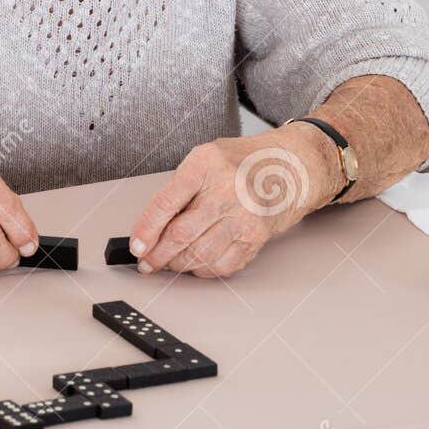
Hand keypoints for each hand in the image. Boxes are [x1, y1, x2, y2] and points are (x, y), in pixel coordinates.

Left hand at [129, 126, 341, 278]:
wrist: (292, 165)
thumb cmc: (243, 161)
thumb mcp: (206, 159)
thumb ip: (180, 187)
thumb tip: (151, 227)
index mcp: (205, 164)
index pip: (166, 203)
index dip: (146, 230)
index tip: (136, 246)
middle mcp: (226, 189)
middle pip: (181, 233)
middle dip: (158, 255)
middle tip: (147, 262)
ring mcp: (245, 214)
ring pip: (201, 254)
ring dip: (178, 265)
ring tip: (169, 263)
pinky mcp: (258, 235)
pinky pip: (224, 264)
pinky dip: (204, 270)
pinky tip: (196, 264)